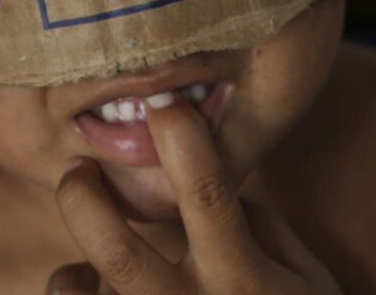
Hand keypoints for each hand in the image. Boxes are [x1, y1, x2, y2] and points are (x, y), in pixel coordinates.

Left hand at [47, 94, 340, 294]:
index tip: (161, 101)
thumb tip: (195, 172)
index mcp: (242, 281)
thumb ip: (252, 222)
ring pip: (74, 294)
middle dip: (83, 195)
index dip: (183, 140)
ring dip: (72, 271)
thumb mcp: (302, 274)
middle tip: (78, 172)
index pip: (208, 196)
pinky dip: (73, 293)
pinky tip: (90, 289)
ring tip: (83, 266)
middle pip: (113, 249)